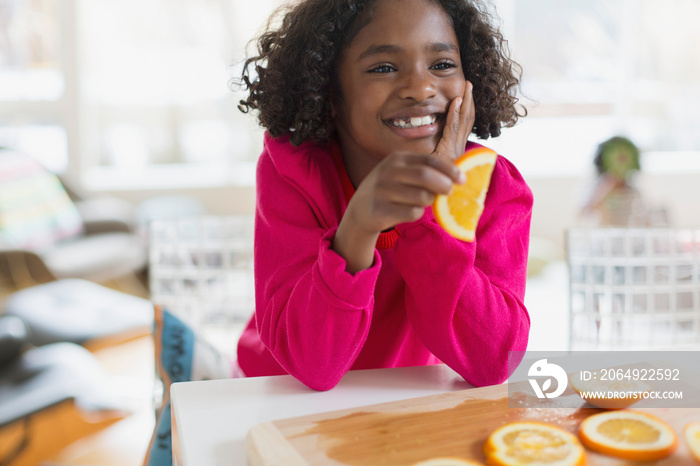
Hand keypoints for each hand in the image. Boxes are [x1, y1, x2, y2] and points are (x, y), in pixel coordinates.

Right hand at [332, 81, 473, 272]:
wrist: (359, 211)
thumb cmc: (390, 191)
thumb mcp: (401, 174)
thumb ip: (424, 171)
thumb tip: (457, 174)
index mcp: (397, 159)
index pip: (430, 160)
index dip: (449, 169)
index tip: (463, 180)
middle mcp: (388, 171)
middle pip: (426, 176)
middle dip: (444, 185)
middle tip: (449, 193)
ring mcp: (382, 190)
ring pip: (422, 197)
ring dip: (429, 202)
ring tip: (422, 202)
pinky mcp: (380, 210)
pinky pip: (412, 213)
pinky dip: (417, 214)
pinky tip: (409, 212)